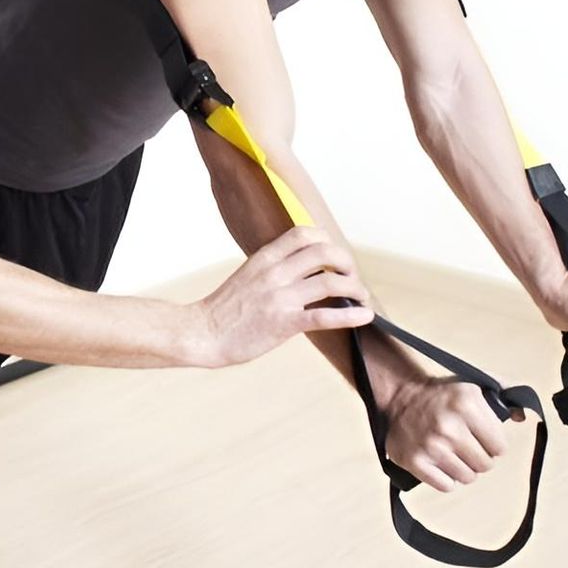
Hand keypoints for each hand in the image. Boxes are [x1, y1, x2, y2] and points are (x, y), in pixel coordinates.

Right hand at [191, 227, 372, 368]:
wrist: (202, 333)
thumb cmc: (224, 309)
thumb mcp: (246, 276)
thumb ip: (272, 268)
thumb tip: (299, 267)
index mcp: (264, 258)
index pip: (303, 234)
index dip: (326, 240)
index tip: (334, 254)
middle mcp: (274, 273)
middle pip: (323, 253)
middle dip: (346, 262)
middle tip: (352, 275)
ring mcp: (280, 297)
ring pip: (330, 282)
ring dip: (354, 287)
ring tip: (361, 296)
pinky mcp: (285, 323)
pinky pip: (325, 316)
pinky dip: (351, 315)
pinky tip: (365, 316)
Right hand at [357, 324, 513, 491]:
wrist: (400, 396)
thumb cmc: (441, 394)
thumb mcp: (474, 386)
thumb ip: (504, 395)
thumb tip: (522, 417)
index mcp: (467, 405)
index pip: (500, 447)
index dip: (493, 444)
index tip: (481, 438)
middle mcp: (450, 426)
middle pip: (485, 465)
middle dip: (479, 458)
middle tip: (465, 446)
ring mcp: (431, 446)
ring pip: (467, 478)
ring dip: (463, 468)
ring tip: (452, 453)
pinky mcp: (415, 462)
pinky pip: (446, 485)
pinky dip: (446, 478)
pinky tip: (440, 462)